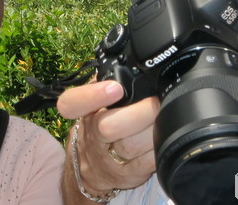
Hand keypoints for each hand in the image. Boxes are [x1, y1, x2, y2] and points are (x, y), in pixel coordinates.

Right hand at [58, 80, 159, 198]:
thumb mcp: (97, 99)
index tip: (115, 88)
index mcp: (83, 110)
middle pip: (108, 127)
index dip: (92, 96)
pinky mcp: (127, 175)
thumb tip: (137, 61)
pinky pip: (147, 163)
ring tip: (165, 116)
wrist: (93, 166)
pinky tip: (164, 135)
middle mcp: (92, 134)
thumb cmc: (101, 121)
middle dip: (139, 113)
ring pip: (131, 146)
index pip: (72, 103)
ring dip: (153, 130)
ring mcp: (108, 158)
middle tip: (156, 102)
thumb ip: (109, 79)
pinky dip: (159, 148)